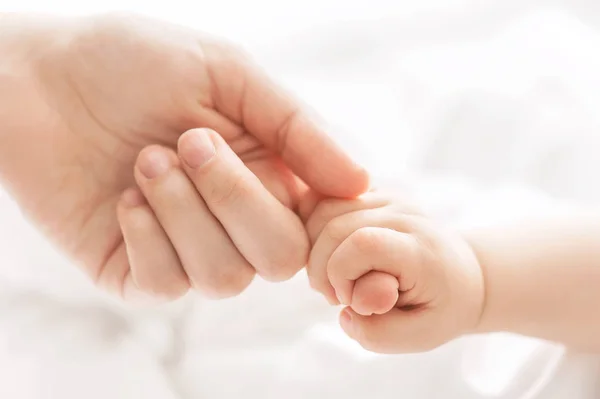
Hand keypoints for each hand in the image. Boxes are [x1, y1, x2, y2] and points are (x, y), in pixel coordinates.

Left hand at [0, 13, 367, 299]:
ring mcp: (185, 250)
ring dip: (184, 212)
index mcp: (266, 174)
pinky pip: (165, 285)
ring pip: (224, 279)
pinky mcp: (135, 271)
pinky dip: (147, 236)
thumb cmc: (135, 63)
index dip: (310, 209)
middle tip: (188, 140)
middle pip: (278, 258)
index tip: (271, 163)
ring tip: (146, 159)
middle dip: (234, 198)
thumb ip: (297, 128)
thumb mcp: (228, 73)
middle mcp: (232, 220)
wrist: (40, 77)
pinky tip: (125, 197)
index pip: (315, 222)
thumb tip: (361, 182)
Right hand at [304, 192, 483, 352]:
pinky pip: (324, 200)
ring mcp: (387, 198)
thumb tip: (345, 311)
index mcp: (420, 249)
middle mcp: (404, 213)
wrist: (461, 274)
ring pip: (321, 210)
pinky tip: (331, 255)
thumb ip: (381, 333)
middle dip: (321, 270)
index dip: (341, 275)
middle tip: (340, 297)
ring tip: (336, 277)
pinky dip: (316, 230)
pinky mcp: (371, 192)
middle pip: (333, 227)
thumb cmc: (439, 308)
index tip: (352, 301)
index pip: (363, 244)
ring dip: (314, 250)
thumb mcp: (420, 337)